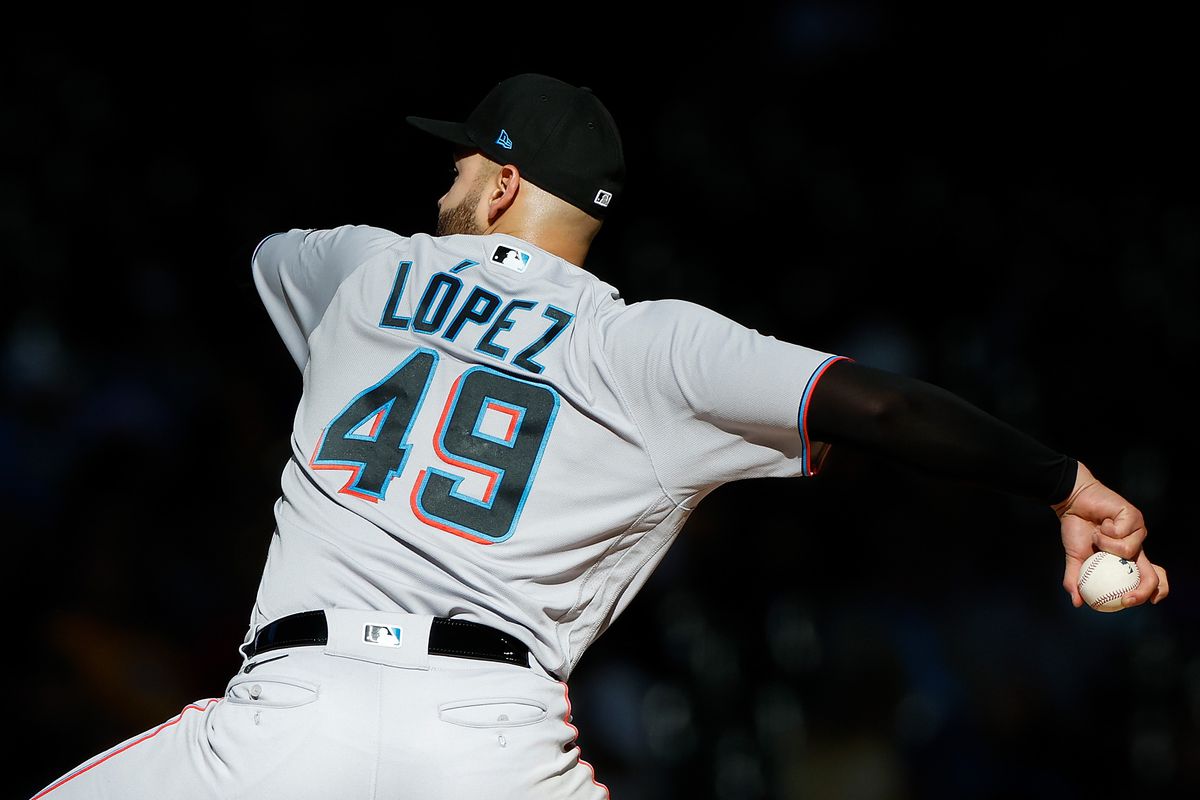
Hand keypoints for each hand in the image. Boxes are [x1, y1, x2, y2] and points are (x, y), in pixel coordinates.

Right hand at [1052, 461, 1168, 608]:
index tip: (1132, 602)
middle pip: (1153, 574)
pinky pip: (1122, 532)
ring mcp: (1138, 532)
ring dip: (1106, 545)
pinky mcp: (1134, 517)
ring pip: (1130, 551)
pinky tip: (1102, 522)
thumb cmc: (1076, 530)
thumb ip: (1075, 580)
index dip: (1152, 593)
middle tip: (1126, 598)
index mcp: (1128, 560)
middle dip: (1143, 590)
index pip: (1149, 579)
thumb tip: (1076, 603)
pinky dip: (1106, 531)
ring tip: (1097, 535)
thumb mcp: (1074, 559)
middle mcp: (1137, 548)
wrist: (1073, 504)